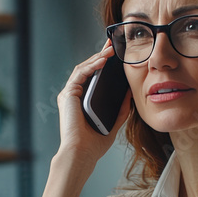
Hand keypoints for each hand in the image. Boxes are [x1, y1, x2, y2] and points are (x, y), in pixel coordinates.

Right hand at [55, 41, 132, 166]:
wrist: (82, 153)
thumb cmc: (95, 143)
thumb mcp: (114, 122)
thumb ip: (121, 109)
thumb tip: (129, 93)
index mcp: (84, 101)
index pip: (95, 77)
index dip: (104, 63)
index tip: (116, 53)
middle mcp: (75, 95)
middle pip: (89, 69)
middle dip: (101, 54)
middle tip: (113, 43)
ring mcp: (70, 94)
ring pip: (84, 68)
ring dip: (98, 57)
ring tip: (111, 49)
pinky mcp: (68, 94)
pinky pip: (80, 74)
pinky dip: (91, 65)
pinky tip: (103, 60)